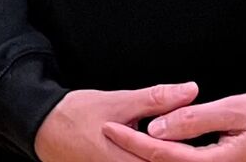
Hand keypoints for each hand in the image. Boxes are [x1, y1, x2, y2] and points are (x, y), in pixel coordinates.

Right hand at [36, 83, 199, 161]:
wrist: (42, 127)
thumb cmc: (76, 114)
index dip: (189, 155)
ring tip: (180, 148)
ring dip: (165, 158)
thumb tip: (190, 90)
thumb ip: (156, 99)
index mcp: (124, 161)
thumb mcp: (118, 102)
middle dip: (178, 156)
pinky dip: (147, 160)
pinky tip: (158, 152)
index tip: (204, 144)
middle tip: (196, 145)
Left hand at [100, 89, 245, 161]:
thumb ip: (194, 120)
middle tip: (109, 136)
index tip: (109, 128)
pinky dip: (177, 158)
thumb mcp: (236, 110)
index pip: (163, 155)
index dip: (133, 142)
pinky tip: (163, 146)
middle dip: (138, 155)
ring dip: (156, 158)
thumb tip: (157, 129)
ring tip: (127, 140)